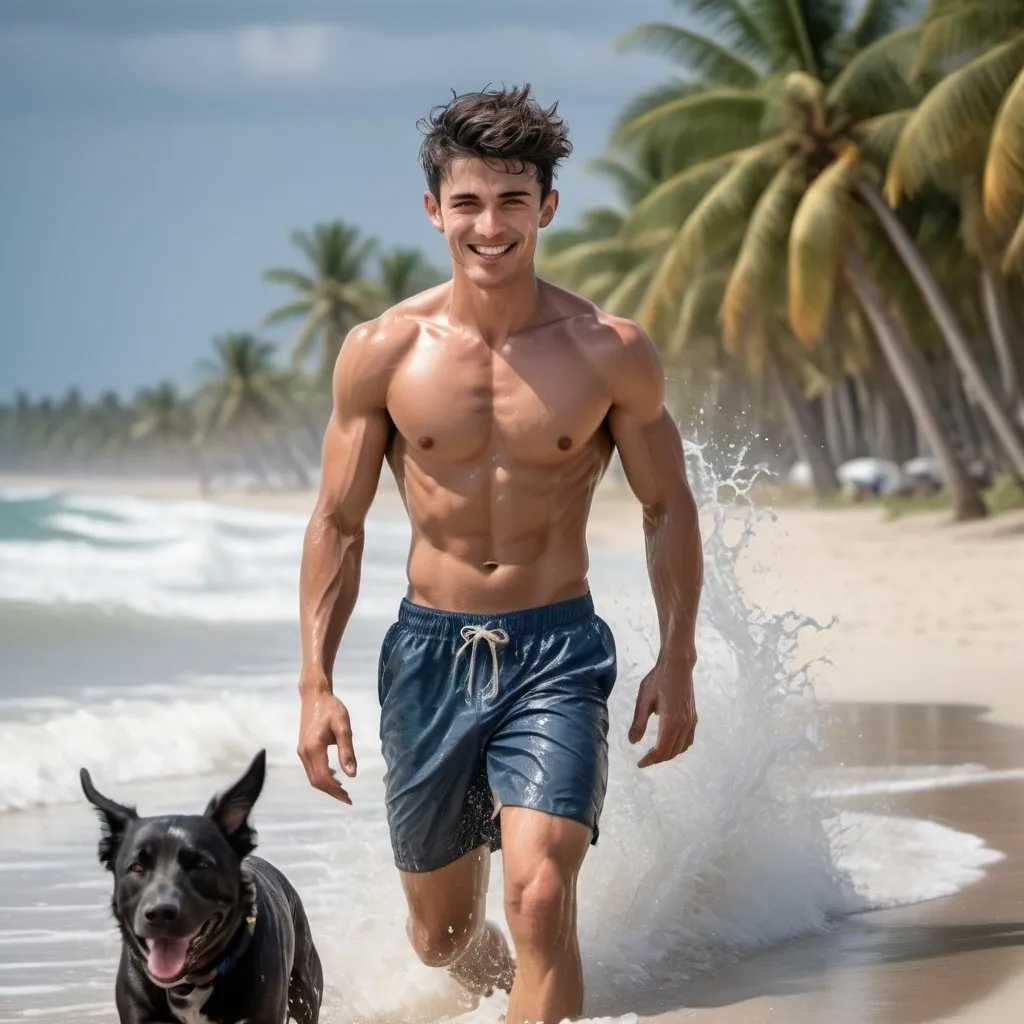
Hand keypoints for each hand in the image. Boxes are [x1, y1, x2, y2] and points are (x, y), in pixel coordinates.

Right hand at [297, 689, 356, 803]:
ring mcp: (301, 751)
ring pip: (312, 777)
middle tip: (348, 799)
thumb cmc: (331, 708)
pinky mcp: (303, 748)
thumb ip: (347, 751)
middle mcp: (304, 752)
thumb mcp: (343, 727)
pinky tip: (335, 777)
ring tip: (343, 791)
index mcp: (314, 748)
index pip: (324, 777)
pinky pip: (311, 769)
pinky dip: (322, 777)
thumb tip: (352, 775)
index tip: (349, 798)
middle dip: (332, 792)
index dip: (336, 790)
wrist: (314, 695)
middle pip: (317, 781)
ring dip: (327, 786)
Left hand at [628, 660, 697, 767]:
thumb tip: (632, 742)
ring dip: (669, 754)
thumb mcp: (643, 700)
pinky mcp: (693, 717)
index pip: (661, 750)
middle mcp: (684, 724)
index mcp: (671, 721)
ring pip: (681, 748)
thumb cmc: (658, 680)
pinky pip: (688, 740)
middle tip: (644, 760)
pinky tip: (669, 743)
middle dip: (658, 759)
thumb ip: (638, 722)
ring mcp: (691, 721)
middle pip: (672, 752)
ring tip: (654, 753)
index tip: (640, 763)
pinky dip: (679, 747)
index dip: (650, 760)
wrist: (677, 665)